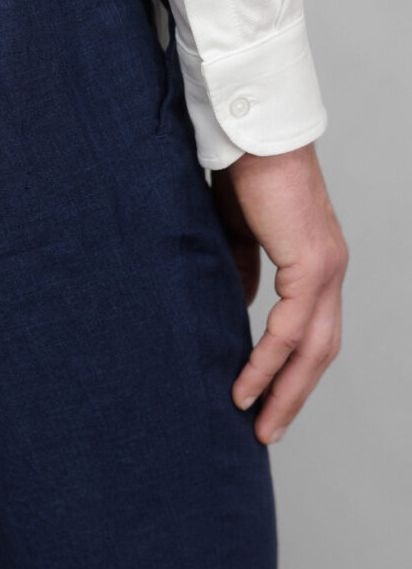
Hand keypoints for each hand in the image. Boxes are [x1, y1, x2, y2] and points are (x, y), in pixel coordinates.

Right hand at [210, 143, 347, 444]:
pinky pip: (289, 328)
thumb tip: (242, 303)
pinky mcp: (311, 264)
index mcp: (316, 263)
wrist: (251, 137)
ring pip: (313, 347)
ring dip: (284, 390)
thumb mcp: (239, 234)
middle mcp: (330, 271)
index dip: (293, 370)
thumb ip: (245, 270)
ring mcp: (326, 268)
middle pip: (321, 350)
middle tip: (268, 431)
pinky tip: (245, 384)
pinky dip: (267, 361)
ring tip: (256, 421)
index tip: (267, 401)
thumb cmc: (244, 176)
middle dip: (294, 395)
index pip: (312, 331)